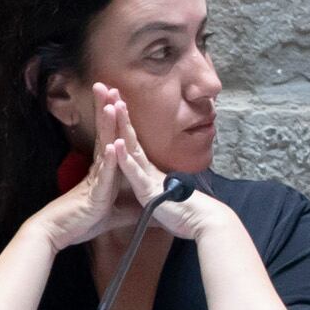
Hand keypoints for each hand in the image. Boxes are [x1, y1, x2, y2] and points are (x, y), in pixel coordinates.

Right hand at [29, 91, 142, 250]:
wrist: (60, 233)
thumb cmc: (82, 221)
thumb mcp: (114, 214)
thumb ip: (130, 207)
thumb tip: (147, 207)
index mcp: (104, 170)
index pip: (111, 138)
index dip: (115, 118)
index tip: (118, 97)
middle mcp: (99, 169)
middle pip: (106, 134)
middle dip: (107, 109)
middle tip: (108, 85)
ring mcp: (96, 178)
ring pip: (104, 147)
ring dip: (108, 126)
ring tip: (111, 103)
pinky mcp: (95, 193)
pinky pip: (104, 174)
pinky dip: (109, 160)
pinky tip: (112, 144)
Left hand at [93, 96, 205, 238]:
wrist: (201, 222)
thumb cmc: (183, 211)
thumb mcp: (163, 195)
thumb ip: (157, 185)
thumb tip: (156, 179)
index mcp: (146, 169)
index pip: (130, 139)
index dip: (121, 118)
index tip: (112, 98)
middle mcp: (146, 168)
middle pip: (129, 134)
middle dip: (118, 110)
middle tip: (107, 87)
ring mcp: (147, 176)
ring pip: (132, 146)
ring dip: (122, 125)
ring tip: (114, 104)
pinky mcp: (149, 190)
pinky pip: (135, 172)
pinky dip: (125, 158)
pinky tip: (117, 144)